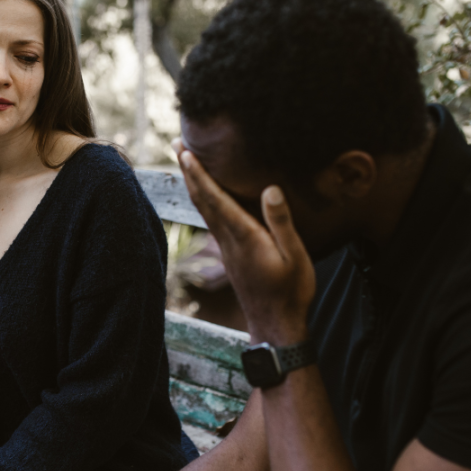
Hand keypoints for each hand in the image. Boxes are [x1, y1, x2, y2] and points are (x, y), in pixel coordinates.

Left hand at [177, 146, 314, 344]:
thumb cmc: (291, 291)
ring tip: (185, 162)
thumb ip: (281, 223)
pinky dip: (203, 200)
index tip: (186, 152)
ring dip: (193, 184)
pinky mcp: (231, 255)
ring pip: (204, 209)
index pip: (216, 199)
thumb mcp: (294, 256)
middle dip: (188, 171)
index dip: (200, 174)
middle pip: (203, 199)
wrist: (277, 326)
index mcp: (245, 236)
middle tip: (176, 144)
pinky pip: (212, 220)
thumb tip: (270, 189)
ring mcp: (228, 248)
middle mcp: (230, 240)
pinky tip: (205, 195)